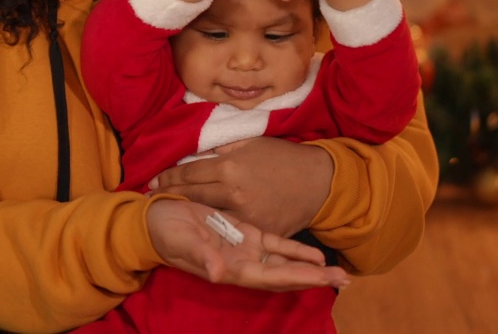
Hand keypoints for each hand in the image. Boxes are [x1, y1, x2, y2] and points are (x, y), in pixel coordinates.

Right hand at [146, 199, 348, 290]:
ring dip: (311, 267)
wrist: (153, 219)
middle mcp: (242, 264)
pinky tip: (316, 254)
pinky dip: (295, 250)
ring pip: (284, 262)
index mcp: (229, 268)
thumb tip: (219, 273)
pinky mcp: (244, 234)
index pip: (270, 277)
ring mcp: (245, 250)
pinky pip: (275, 245)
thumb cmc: (164, 231)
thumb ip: (200, 256)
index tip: (322, 278)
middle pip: (284, 275)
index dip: (296, 278)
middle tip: (345, 279)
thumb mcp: (180, 240)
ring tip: (339, 272)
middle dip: (314, 277)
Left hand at [148, 137, 333, 237]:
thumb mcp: (252, 142)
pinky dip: (214, 225)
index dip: (168, 177)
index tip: (152, 180)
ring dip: (186, 211)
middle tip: (150, 194)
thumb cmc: (284, 158)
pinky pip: (230, 229)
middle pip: (192, 195)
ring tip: (166, 209)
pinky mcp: (256, 231)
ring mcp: (245, 216)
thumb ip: (223, 147)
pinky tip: (198, 225)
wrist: (318, 182)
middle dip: (170, 193)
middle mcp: (233, 193)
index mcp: (230, 167)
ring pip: (206, 214)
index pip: (189, 173)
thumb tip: (198, 149)